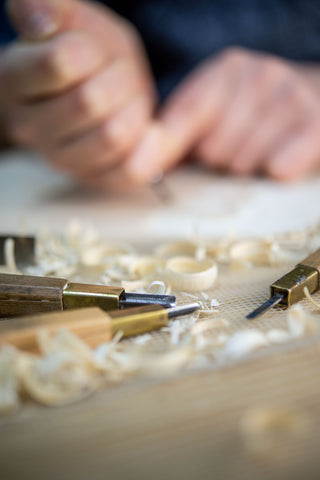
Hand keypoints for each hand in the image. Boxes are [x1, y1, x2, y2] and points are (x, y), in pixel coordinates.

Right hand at [0, 0, 155, 184]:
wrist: (100, 87)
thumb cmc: (85, 53)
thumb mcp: (71, 20)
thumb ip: (51, 11)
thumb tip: (38, 20)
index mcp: (13, 80)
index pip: (59, 63)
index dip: (88, 51)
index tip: (90, 51)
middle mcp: (29, 128)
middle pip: (91, 102)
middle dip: (117, 79)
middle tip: (114, 75)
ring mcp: (61, 160)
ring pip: (113, 136)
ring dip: (134, 110)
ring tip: (125, 101)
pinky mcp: (93, 179)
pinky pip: (130, 171)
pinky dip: (148, 148)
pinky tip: (146, 130)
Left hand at [123, 48, 319, 183]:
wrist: (313, 99)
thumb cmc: (254, 115)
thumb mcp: (216, 113)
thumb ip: (178, 137)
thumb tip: (138, 164)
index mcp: (225, 72)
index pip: (186, 114)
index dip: (163, 147)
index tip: (139, 171)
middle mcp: (258, 75)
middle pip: (212, 150)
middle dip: (216, 164)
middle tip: (230, 155)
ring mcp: (289, 96)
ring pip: (242, 163)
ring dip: (245, 171)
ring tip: (256, 155)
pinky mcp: (314, 123)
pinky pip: (278, 167)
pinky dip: (274, 172)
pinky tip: (276, 163)